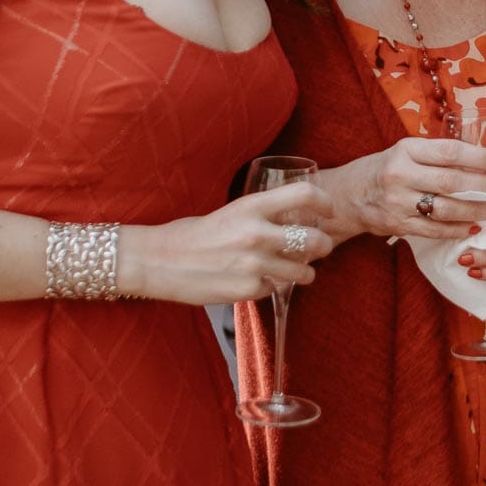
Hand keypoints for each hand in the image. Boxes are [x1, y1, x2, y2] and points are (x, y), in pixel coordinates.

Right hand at [121, 181, 336, 303]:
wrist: (157, 262)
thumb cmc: (191, 234)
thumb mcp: (230, 213)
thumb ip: (260, 217)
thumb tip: (291, 222)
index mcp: (251, 206)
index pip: (303, 195)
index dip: (324, 202)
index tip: (328, 211)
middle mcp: (257, 234)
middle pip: (315, 239)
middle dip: (324, 245)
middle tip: (321, 247)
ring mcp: (254, 265)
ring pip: (303, 271)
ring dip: (305, 273)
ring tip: (298, 271)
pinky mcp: (248, 290)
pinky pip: (275, 289)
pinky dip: (270, 287)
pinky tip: (256, 282)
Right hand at [323, 137, 485, 241]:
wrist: (347, 195)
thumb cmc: (385, 169)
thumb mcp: (405, 152)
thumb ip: (436, 155)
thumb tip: (481, 161)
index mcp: (406, 150)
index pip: (450, 151)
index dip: (480, 157)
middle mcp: (400, 174)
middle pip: (452, 181)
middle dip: (484, 186)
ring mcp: (398, 202)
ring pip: (445, 209)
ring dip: (475, 211)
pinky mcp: (398, 225)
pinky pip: (434, 230)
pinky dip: (457, 230)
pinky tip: (473, 228)